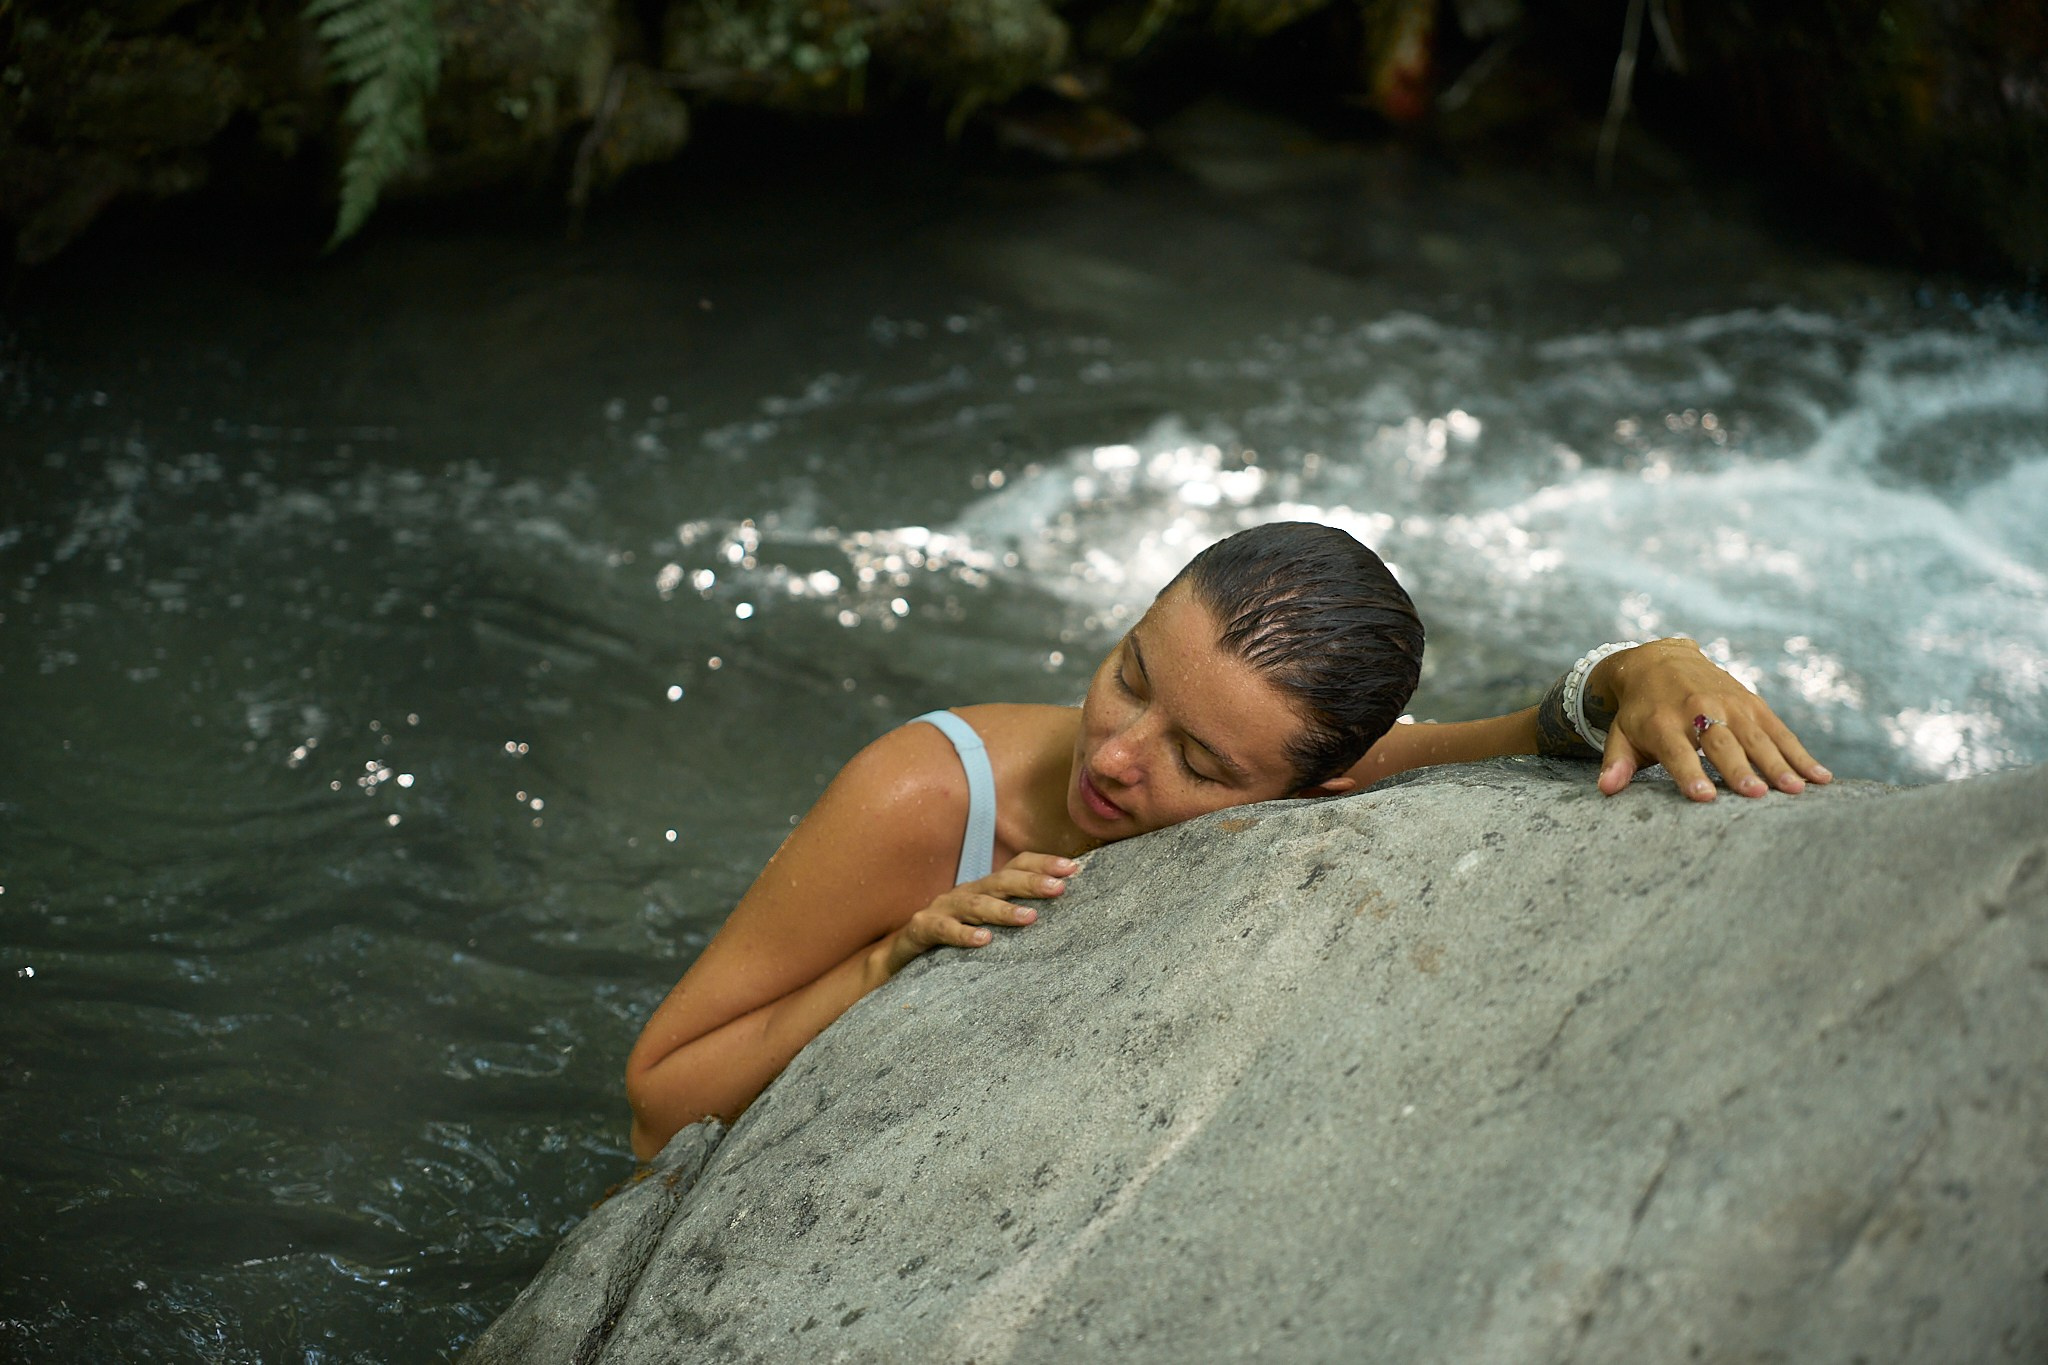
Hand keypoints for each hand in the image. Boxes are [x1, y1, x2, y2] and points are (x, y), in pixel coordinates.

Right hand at [874, 852, 1076, 975]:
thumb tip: (1061, 911)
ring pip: (975, 904)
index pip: (1015, 866)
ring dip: (1003, 909)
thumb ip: (1015, 915)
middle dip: (1030, 882)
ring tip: (1030, 917)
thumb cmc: (953, 940)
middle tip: (1059, 888)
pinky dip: (963, 934)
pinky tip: (984, 941)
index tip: (1073, 869)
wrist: (899, 956)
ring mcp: (942, 909)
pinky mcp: (921, 929)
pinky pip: (942, 930)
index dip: (1043, 864)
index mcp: (984, 889)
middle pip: (1000, 881)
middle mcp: (965, 893)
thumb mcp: (986, 924)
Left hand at [1591, 638, 1832, 800]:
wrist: (1661, 660)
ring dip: (1778, 763)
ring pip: (1756, 737)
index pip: (1677, 752)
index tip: (1705, 797)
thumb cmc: (1641, 711)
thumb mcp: (1623, 733)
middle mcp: (1698, 710)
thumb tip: (1606, 789)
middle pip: (1721, 743)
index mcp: (1663, 723)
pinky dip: (1800, 753)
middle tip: (1756, 795)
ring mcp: (1729, 705)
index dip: (1690, 774)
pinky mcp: (1752, 703)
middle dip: (1738, 768)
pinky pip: (1779, 731)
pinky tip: (1820, 777)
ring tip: (1797, 790)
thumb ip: (1617, 762)